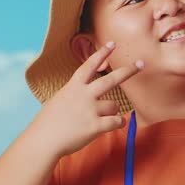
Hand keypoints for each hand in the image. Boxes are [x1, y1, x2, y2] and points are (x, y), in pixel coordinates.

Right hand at [28, 42, 142, 157]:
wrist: (43, 140)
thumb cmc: (48, 123)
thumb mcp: (58, 100)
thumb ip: (74, 95)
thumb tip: (86, 96)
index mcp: (73, 87)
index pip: (89, 65)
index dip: (101, 54)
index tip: (112, 44)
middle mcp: (84, 95)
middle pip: (111, 80)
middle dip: (128, 71)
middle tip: (141, 64)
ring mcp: (90, 110)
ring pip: (114, 106)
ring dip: (113, 111)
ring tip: (104, 118)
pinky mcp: (95, 126)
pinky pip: (116, 122)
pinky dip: (119, 123)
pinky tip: (116, 124)